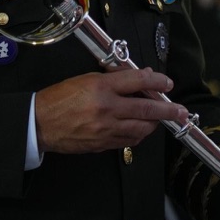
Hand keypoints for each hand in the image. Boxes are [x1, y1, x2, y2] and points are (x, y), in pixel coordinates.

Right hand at [34, 69, 189, 153]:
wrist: (38, 123)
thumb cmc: (60, 99)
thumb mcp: (87, 79)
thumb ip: (116, 78)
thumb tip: (142, 76)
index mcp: (101, 88)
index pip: (139, 81)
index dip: (158, 81)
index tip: (167, 84)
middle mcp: (106, 109)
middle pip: (147, 109)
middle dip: (169, 111)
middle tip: (181, 111)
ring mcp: (105, 129)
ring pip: (142, 129)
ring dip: (154, 124)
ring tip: (159, 119)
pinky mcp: (102, 143)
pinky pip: (129, 141)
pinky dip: (138, 135)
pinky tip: (140, 129)